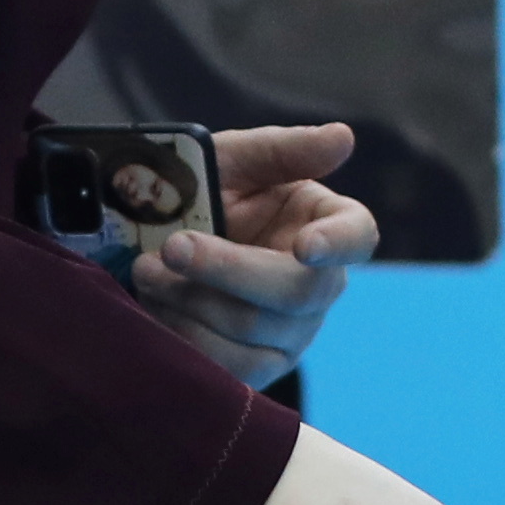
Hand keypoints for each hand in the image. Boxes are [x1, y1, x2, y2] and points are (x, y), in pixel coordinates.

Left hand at [132, 123, 377, 388]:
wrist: (158, 243)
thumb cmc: (209, 195)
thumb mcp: (234, 162)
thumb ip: (283, 151)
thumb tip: (343, 137)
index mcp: (327, 225)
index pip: (356, 237)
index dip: (337, 244)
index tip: (305, 246)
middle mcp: (320, 286)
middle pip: (294, 292)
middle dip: (226, 269)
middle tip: (172, 247)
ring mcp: (293, 334)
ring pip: (252, 329)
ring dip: (191, 299)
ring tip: (147, 270)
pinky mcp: (258, 368)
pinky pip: (229, 366)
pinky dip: (184, 334)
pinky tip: (156, 305)